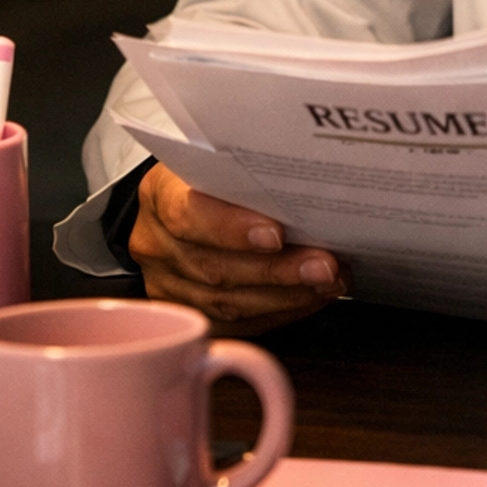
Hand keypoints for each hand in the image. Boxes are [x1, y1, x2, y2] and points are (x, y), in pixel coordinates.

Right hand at [130, 163, 346, 329]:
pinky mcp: (190, 314)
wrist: (182, 206)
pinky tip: (311, 298)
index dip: (231, 228)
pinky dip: (281, 312)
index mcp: (160, 195)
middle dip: (277, 270)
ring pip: (228, 303)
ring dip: (287, 295)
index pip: (187, 215)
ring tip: (328, 281)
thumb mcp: (220, 162)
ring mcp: (168, 286)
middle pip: (215, 267)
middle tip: (324, 266)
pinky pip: (237, 323)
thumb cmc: (212, 180)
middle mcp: (157, 245)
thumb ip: (248, 176)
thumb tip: (311, 190)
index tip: (276, 235)